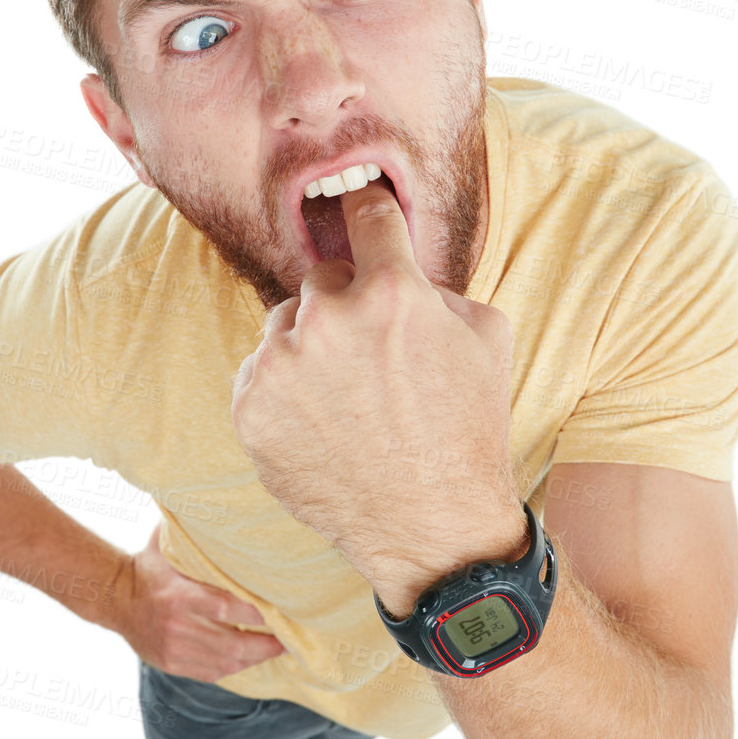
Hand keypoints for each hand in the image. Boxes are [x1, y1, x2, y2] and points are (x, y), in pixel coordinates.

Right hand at [117, 523, 286, 682]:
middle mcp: (176, 626)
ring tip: (275, 649)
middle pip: (232, 644)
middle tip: (287, 638)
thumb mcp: (166, 544)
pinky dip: (234, 667)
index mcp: (178, 595)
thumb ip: (192, 533)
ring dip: (255, 658)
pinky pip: (211, 673)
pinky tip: (249, 658)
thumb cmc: (149, 566)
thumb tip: (227, 510)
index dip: (256, 614)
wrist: (114, 598)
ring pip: (225, 663)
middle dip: (265, 645)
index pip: (226, 609)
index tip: (279, 611)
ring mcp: (173, 648)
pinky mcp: (171, 664)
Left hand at [230, 178, 526, 617]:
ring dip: (309, 348)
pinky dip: (284, 391)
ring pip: (285, 325)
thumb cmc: (468, 432)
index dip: (369, 210)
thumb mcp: (488, 337)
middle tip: (373, 356)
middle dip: (345, 305)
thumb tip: (397, 260)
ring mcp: (281, 368)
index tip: (361, 209)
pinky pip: (259, 374)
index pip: (366, 212)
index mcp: (391, 293)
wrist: (432, 528)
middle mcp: (328, 321)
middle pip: (321, 277)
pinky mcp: (250, 410)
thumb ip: (437, 284)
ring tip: (348, 399)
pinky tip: (322, 424)